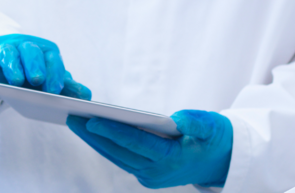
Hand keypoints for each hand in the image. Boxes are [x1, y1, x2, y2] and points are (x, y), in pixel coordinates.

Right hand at [0, 34, 90, 98]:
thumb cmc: (26, 71)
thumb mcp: (44, 79)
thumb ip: (63, 87)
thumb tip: (86, 96)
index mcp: (42, 51)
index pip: (51, 57)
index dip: (54, 72)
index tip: (55, 90)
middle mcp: (23, 46)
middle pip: (30, 51)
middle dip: (35, 65)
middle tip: (37, 81)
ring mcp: (2, 48)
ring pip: (8, 52)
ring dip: (13, 66)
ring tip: (16, 82)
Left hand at [67, 109, 232, 188]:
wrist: (221, 162)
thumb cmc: (216, 138)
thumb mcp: (214, 126)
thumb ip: (198, 122)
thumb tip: (178, 119)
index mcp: (173, 159)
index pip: (137, 144)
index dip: (114, 132)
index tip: (93, 120)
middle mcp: (158, 172)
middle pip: (120, 153)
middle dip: (95, 135)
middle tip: (73, 117)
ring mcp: (151, 177)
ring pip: (117, 158)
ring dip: (96, 142)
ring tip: (76, 123)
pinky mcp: (147, 175)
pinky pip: (122, 159)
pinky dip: (107, 146)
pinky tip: (93, 132)